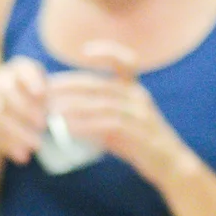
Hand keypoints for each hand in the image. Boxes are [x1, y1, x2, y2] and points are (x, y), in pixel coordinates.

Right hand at [0, 56, 49, 164]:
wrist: (3, 99)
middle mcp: (1, 79)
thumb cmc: (35, 95)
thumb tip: (54, 111)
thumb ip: (48, 98)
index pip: (23, 69)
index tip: (42, 93)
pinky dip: (9, 145)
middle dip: (25, 108)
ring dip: (18, 131)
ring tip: (37, 145)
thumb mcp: (44, 89)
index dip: (32, 80)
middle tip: (43, 124)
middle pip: (8, 90)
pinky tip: (23, 156)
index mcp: (19, 68)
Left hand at [47, 41, 195, 188]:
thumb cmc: (141, 145)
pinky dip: (85, 125)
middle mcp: (139, 97)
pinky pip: (107, 125)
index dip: (107, 52)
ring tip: (49, 111)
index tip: (85, 51)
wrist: (171, 165)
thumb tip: (64, 112)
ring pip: (100, 104)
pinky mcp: (139, 133)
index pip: (126, 62)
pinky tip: (67, 128)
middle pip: (98, 85)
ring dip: (71, 106)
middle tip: (43, 91)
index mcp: (136, 90)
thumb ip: (102, 114)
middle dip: (68, 86)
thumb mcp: (125, 123)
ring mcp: (140, 114)